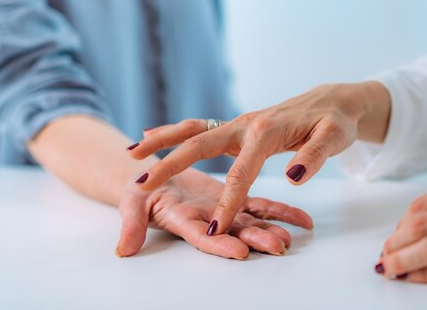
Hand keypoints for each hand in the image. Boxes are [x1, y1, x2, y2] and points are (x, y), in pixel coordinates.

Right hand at [115, 168, 313, 258]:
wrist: (152, 174)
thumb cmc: (138, 187)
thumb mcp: (130, 201)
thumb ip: (132, 222)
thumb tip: (123, 250)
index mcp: (183, 218)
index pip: (203, 236)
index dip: (219, 243)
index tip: (239, 252)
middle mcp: (207, 219)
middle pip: (234, 231)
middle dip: (255, 239)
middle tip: (278, 247)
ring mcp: (223, 209)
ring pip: (252, 220)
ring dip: (272, 228)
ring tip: (293, 237)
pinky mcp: (235, 197)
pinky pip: (261, 205)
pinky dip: (281, 212)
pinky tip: (303, 221)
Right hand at [127, 81, 390, 234]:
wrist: (333, 99)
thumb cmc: (336, 120)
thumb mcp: (334, 136)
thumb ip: (314, 156)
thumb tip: (294, 179)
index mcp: (266, 132)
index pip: (242, 173)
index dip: (229, 203)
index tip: (215, 230)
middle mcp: (246, 126)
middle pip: (200, 145)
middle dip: (170, 164)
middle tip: (141, 184)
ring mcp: (240, 126)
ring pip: (195, 134)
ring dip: (164, 143)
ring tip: (133, 153)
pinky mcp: (240, 130)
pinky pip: (202, 131)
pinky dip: (175, 134)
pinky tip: (152, 137)